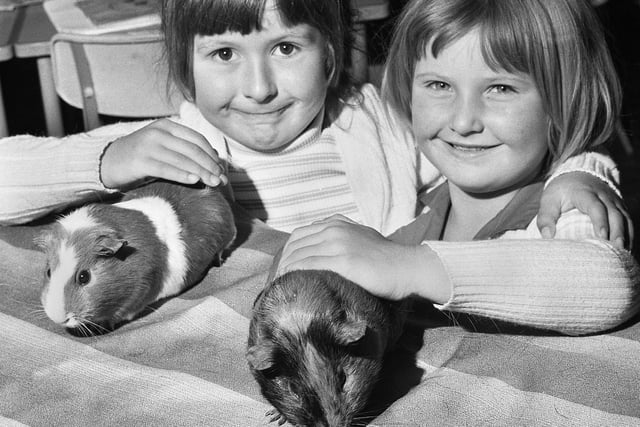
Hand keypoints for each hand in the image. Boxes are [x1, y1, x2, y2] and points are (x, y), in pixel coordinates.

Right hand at [100, 119, 226, 188]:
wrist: (107, 161)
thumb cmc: (141, 157)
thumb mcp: (163, 147)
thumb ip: (184, 149)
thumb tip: (213, 159)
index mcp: (167, 126)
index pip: (197, 139)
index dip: (212, 155)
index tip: (222, 170)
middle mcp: (159, 133)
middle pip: (193, 150)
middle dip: (210, 166)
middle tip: (222, 180)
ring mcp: (149, 146)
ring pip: (183, 160)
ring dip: (202, 173)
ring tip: (214, 184)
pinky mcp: (140, 161)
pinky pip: (167, 169)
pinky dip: (183, 174)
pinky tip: (195, 181)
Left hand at [277, 215, 450, 301]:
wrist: (408, 268)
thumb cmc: (386, 260)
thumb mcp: (360, 239)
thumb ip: (339, 240)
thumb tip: (319, 255)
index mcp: (336, 223)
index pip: (299, 235)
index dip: (287, 253)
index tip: (283, 270)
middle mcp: (334, 228)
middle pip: (294, 245)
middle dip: (282, 264)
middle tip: (278, 282)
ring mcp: (338, 243)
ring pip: (298, 255)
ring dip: (285, 272)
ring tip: (281, 288)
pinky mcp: (344, 260)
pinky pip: (308, 266)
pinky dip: (294, 275)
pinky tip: (292, 286)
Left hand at [537, 172, 632, 248]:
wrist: (578, 175)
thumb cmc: (561, 191)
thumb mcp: (549, 199)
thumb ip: (546, 217)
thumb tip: (548, 236)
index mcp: (585, 193)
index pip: (596, 207)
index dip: (600, 221)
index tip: (601, 236)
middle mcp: (604, 196)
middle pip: (615, 214)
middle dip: (618, 232)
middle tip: (617, 249)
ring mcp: (614, 202)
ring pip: (625, 218)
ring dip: (626, 236)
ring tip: (624, 253)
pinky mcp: (619, 208)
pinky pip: (628, 221)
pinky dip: (629, 235)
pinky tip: (626, 250)